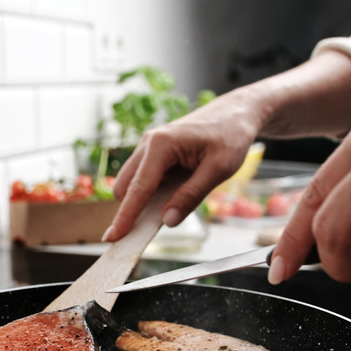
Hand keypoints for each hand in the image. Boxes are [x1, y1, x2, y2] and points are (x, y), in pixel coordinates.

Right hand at [102, 52, 350, 241]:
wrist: (237, 113)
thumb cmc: (231, 136)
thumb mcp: (218, 170)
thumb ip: (191, 196)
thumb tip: (168, 220)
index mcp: (161, 144)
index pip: (138, 188)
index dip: (126, 216)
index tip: (113, 238)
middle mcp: (148, 143)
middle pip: (125, 187)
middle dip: (131, 210)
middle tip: (146, 233)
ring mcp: (149, 145)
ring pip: (131, 182)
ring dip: (141, 200)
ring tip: (169, 209)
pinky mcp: (154, 151)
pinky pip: (143, 177)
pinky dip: (150, 192)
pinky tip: (171, 195)